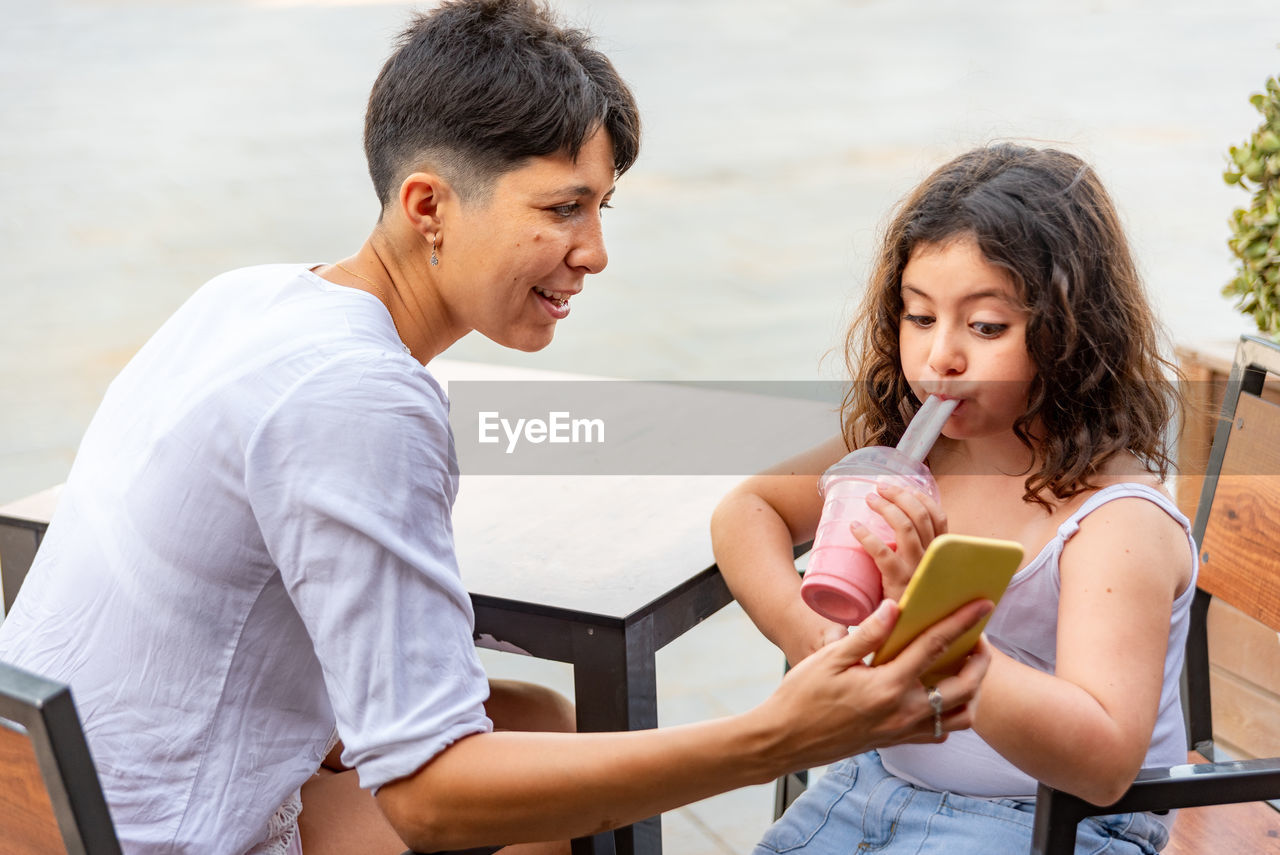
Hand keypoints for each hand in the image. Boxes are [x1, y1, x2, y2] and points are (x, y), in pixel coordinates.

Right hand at [754, 597, 991, 773]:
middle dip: (981, 660)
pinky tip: (938, 694)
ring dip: (971, 691)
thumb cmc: (801, 696)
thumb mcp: (830, 658)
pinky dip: (950, 714)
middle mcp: (903, 712)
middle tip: (978, 638)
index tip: (982, 605)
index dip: (961, 622)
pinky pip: (938, 732)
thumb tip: (896, 607)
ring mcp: (902, 731)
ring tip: (965, 667)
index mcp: (887, 686)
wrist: (784, 740)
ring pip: (960, 716)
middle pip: (964, 686)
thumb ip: (868, 634)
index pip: (935, 646)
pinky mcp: (895, 741)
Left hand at [853, 482, 947, 601]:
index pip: (939, 518)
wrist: (914, 640)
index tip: (902, 488)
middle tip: (880, 488)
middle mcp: (933, 560)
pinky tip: (854, 527)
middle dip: (899, 495)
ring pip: (904, 527)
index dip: (920, 498)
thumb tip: (898, 532)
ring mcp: (917, 570)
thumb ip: (918, 560)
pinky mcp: (898, 583)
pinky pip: (882, 551)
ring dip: (885, 507)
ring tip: (869, 499)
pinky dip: (866, 535)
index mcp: (941, 557)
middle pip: (920, 516)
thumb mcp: (925, 578)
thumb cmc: (915, 606)